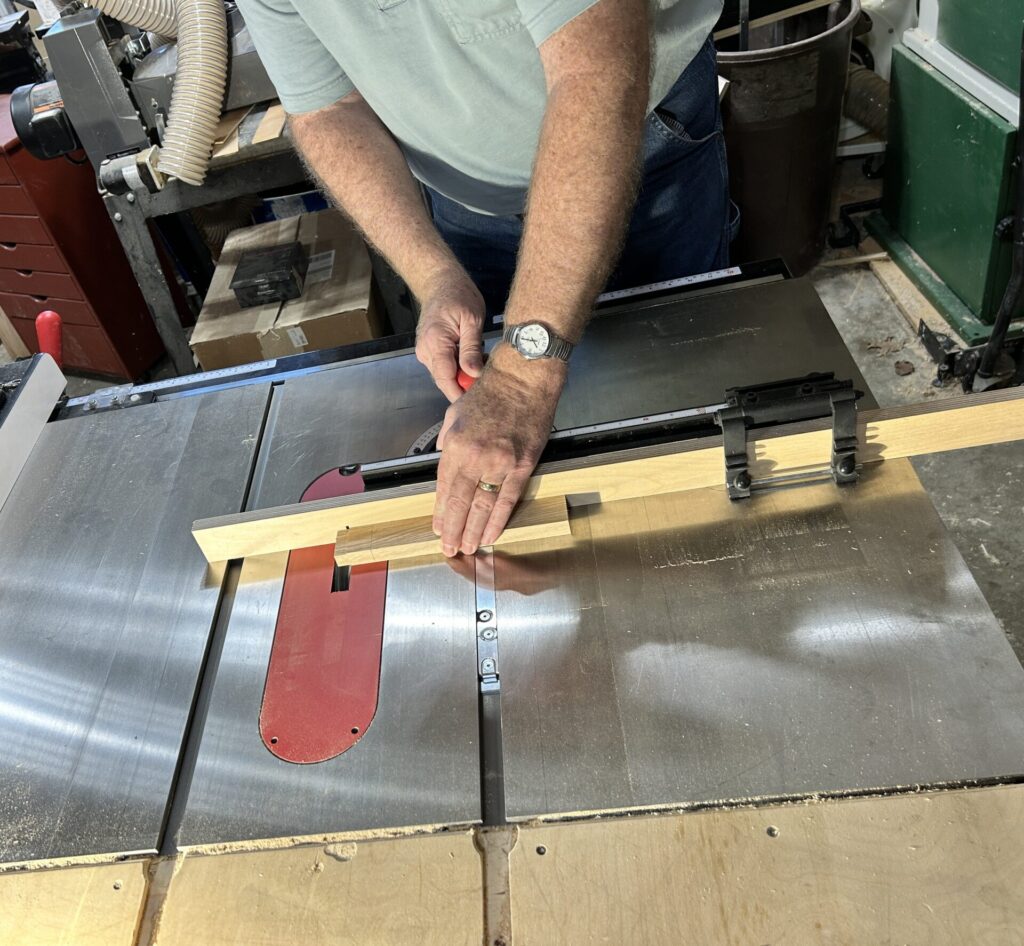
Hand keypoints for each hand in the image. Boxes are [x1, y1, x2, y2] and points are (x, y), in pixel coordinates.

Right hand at [415, 273, 485, 401]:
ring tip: (481, 363)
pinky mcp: (428, 351)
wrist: (440, 282)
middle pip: (444, 380)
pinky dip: (458, 367)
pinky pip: (443, 367)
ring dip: (462, 375)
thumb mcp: (472, 320)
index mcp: (435, 343)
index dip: (460, 393)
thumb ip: (471, 348)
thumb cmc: (459, 295)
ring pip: (444, 375)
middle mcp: (425, 351)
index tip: (478, 400)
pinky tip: (471, 358)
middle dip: (464, 385)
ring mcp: (424, 352)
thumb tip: (474, 374)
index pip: (445, 379)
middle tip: (486, 379)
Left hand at [433, 344, 565, 555]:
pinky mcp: (522, 465)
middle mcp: (476, 457)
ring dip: (474, 530)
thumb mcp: (454, 414)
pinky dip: (498, 520)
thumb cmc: (489, 391)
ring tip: (468, 548)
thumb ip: (448, 444)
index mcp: (456, 444)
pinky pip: (508, 499)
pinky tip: (490, 533)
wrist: (523, 378)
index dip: (440, 512)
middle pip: (461, 503)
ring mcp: (501, 463)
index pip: (444, 487)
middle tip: (449, 549)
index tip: (437, 529)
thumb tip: (446, 468)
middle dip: (453, 529)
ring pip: (483, 507)